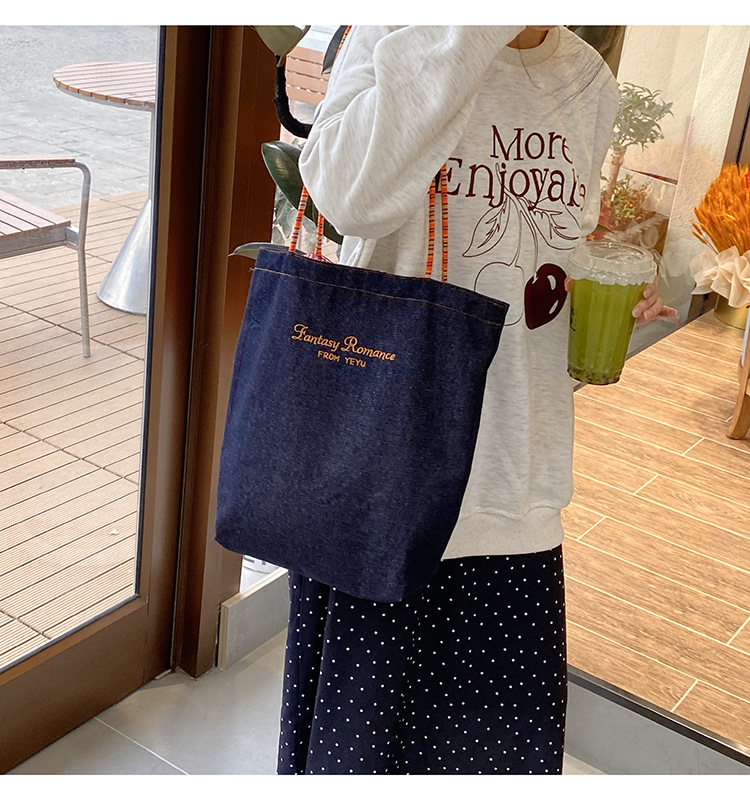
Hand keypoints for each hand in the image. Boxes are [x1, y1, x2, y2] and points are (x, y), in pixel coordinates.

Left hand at [564, 275, 679, 325]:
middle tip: (635, 311)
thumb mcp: (590, 281)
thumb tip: (569, 284)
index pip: (647, 277)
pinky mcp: (646, 309)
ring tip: (640, 319)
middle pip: (654, 292)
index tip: (642, 292)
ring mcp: (645, 298)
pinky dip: (666, 313)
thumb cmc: (601, 281)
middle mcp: (642, 286)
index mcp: (632, 276)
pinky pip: (660, 310)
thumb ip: (579, 281)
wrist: (600, 292)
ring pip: (657, 303)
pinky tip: (671, 316)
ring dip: (652, 311)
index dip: (648, 285)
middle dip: (647, 303)